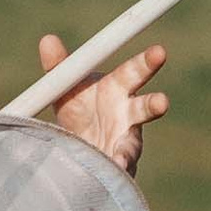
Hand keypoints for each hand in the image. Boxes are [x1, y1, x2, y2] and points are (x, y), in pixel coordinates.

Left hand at [41, 35, 167, 171]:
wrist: (75, 147)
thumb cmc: (78, 111)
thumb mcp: (66, 89)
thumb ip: (59, 67)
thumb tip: (47, 39)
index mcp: (118, 89)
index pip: (135, 72)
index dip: (147, 63)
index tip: (160, 52)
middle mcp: (129, 115)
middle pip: (145, 108)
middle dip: (154, 105)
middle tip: (163, 103)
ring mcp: (126, 142)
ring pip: (132, 145)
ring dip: (129, 150)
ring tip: (125, 158)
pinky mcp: (118, 165)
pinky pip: (116, 168)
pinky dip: (111, 170)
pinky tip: (109, 171)